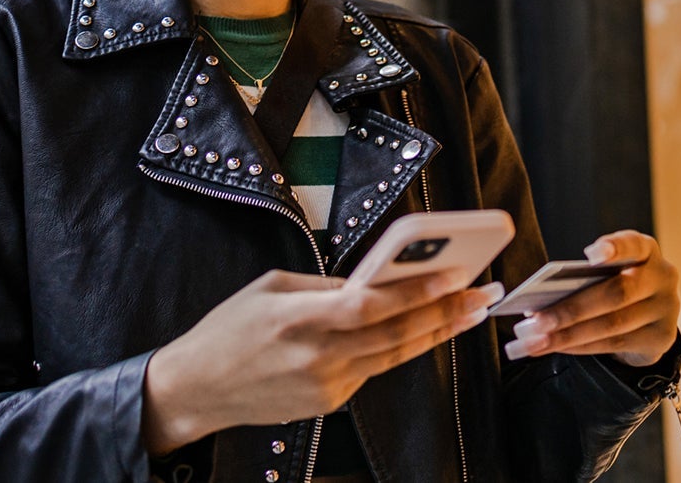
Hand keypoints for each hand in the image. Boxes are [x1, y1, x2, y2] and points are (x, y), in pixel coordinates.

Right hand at [143, 267, 502, 454]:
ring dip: (437, 332)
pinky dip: (400, 348)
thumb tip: (374, 280)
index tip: (456, 275)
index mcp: (300, 319)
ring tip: (471, 311)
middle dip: (447, 313)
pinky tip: (426, 330)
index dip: (418, 292)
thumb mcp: (272, 288)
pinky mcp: (329, 404)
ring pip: (394, 356)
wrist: (196, 389)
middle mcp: (318, 356)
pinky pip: (373, 370)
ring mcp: (326, 385)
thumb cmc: (230, 327)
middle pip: (396, 334)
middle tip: (484, 293)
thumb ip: (326, 286)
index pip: (372, 306)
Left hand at [503, 230, 679, 367]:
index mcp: (646, 250)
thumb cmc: (616, 285)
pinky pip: (615, 344)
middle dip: (572, 309)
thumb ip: (586, 277)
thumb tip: (540, 301)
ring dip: (568, 335)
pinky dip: (580, 346)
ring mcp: (667, 309)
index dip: (613, 248)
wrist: (649, 319)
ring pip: (612, 325)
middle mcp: (663, 276)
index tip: (589, 255)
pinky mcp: (662, 338)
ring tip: (535, 340)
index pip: (632, 245)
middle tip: (535, 320)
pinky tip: (556, 347)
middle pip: (616, 293)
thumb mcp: (608, 272)